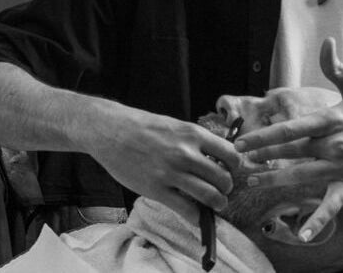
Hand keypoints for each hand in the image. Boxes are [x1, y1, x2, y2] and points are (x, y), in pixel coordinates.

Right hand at [87, 103, 241, 210]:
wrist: (109, 130)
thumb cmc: (140, 126)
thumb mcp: (173, 125)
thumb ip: (193, 141)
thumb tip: (214, 159)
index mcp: (192, 134)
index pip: (231, 154)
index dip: (234, 167)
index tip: (229, 171)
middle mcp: (185, 153)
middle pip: (223, 178)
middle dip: (226, 188)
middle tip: (221, 191)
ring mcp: (171, 172)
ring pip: (210, 196)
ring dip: (217, 204)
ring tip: (215, 205)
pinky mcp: (156, 189)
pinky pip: (186, 209)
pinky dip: (196, 217)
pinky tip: (194, 215)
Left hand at [232, 39, 342, 241]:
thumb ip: (335, 66)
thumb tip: (327, 41)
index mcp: (332, 119)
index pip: (291, 129)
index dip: (264, 136)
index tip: (242, 141)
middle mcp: (335, 145)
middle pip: (291, 153)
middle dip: (262, 157)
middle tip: (237, 161)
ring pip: (303, 177)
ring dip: (276, 182)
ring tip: (252, 183)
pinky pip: (332, 205)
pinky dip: (317, 220)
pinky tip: (301, 235)